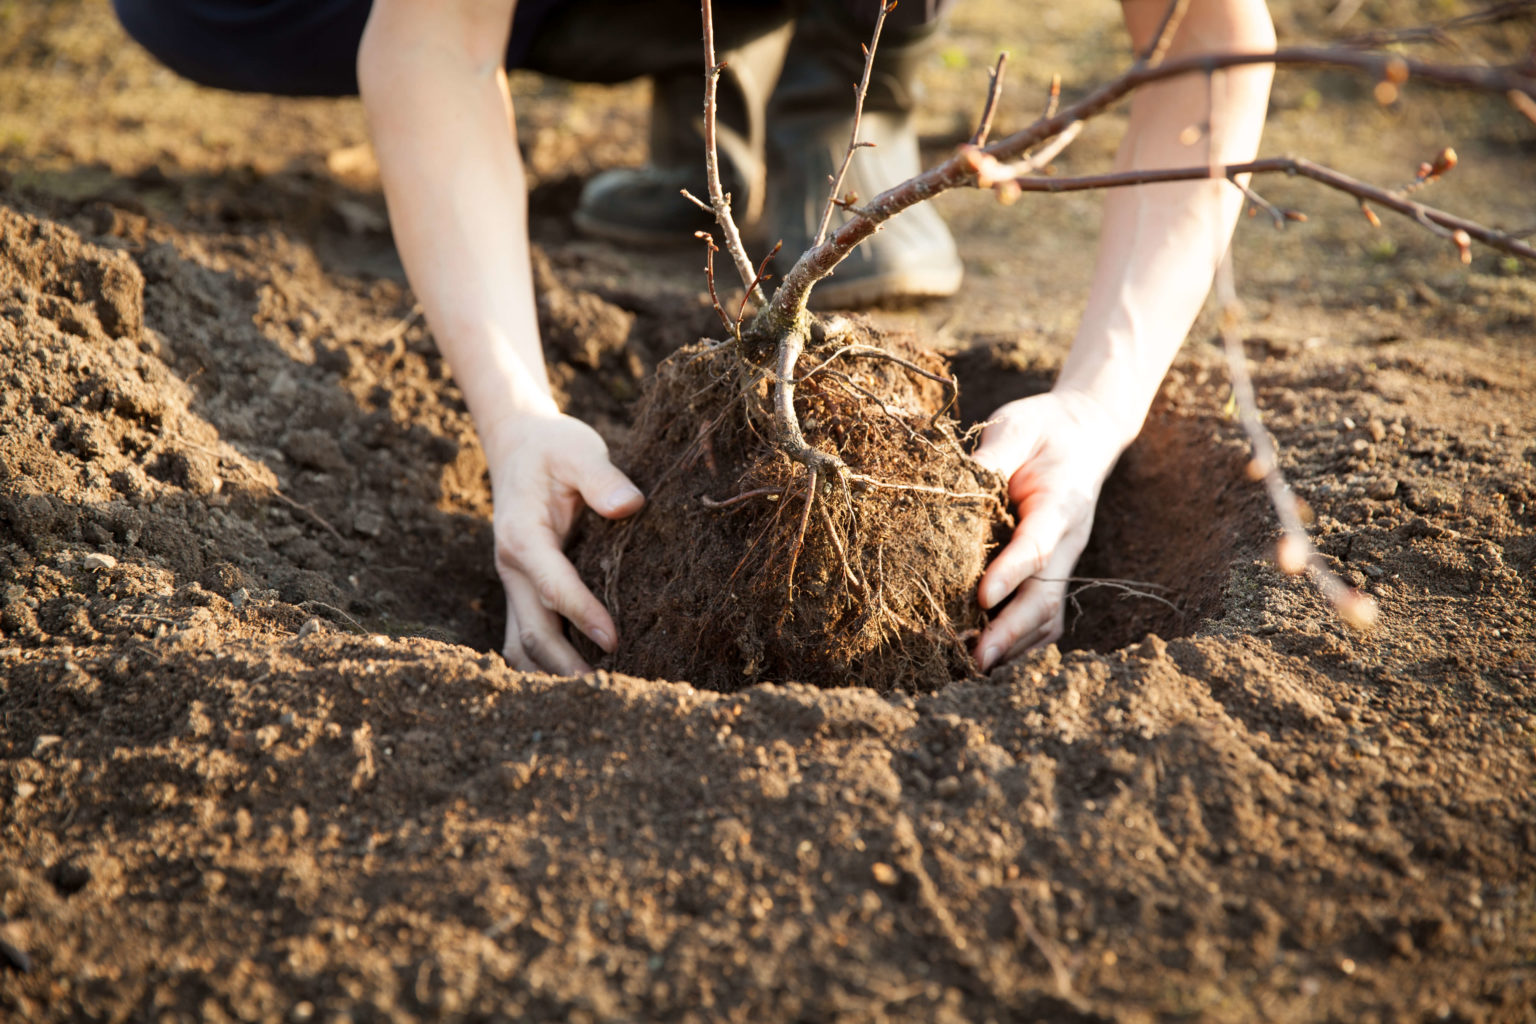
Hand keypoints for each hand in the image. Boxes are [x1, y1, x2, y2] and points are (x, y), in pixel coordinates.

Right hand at [483, 411, 644, 673]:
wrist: (518, 444)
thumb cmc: (553, 448)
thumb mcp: (579, 450)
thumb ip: (603, 478)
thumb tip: (630, 505)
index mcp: (522, 536)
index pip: (552, 587)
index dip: (582, 616)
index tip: (613, 642)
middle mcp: (510, 566)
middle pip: (530, 633)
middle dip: (564, 667)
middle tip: (607, 694)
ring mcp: (513, 583)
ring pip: (521, 644)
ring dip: (551, 673)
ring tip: (595, 697)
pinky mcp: (523, 589)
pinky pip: (527, 635)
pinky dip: (547, 662)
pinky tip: (581, 677)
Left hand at [970, 388, 1130, 670]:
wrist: (1085, 433)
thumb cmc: (1044, 429)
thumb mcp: (1018, 426)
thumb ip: (993, 456)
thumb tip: (956, 483)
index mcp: (1060, 502)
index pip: (1037, 545)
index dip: (1011, 573)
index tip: (982, 598)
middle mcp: (1068, 540)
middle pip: (1046, 595)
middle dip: (1011, 630)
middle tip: (976, 658)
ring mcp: (1065, 560)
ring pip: (1047, 614)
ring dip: (1015, 644)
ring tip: (972, 668)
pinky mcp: (1054, 572)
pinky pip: (1044, 616)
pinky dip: (1021, 642)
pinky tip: (988, 657)